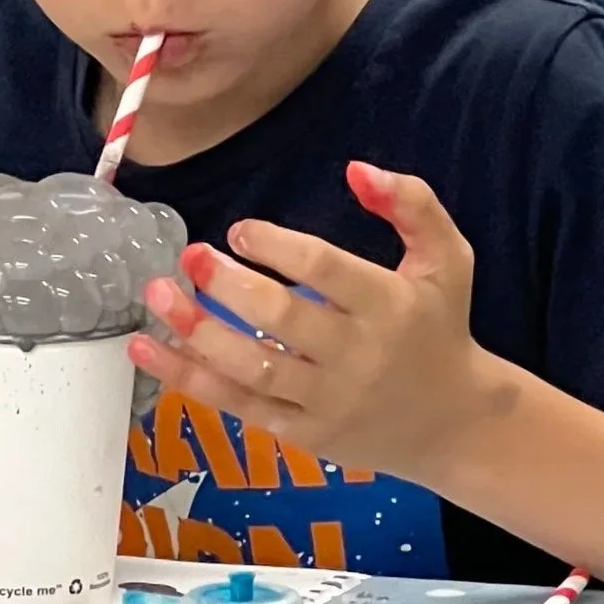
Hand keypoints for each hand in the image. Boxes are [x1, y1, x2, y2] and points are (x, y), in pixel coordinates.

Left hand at [129, 161, 494, 483]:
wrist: (454, 424)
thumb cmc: (440, 329)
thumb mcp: (448, 258)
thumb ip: (411, 204)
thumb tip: (357, 169)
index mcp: (388, 305)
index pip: (326, 271)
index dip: (278, 247)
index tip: (240, 230)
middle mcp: (355, 355)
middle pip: (281, 319)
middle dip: (228, 286)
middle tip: (190, 257)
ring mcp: (327, 401)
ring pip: (252, 368)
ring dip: (196, 333)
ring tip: (157, 296)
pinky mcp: (304, 434)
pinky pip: (239, 406)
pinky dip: (190, 379)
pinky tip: (149, 350)